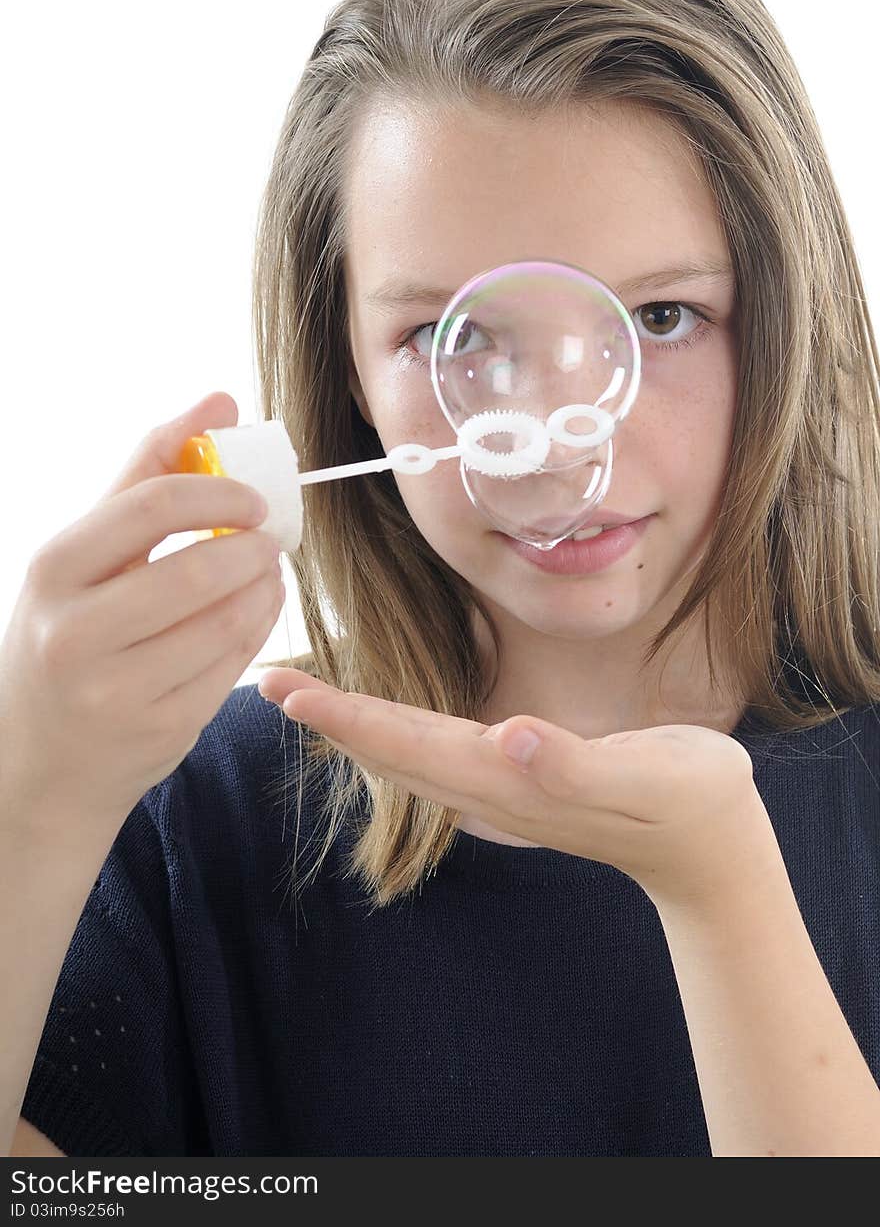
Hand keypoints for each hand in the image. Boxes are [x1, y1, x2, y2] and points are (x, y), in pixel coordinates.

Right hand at [0, 392, 282, 835]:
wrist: (38, 758)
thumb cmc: (68, 631)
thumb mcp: (84, 554)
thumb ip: (148, 473)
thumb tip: (220, 401)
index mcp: (54, 568)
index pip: (153, 504)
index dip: (221, 491)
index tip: (251, 496)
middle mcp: (75, 632)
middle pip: (199, 569)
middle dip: (253, 544)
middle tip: (269, 535)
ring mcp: (118, 689)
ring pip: (228, 620)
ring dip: (267, 586)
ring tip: (267, 570)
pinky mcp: (161, 729)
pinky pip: (235, 664)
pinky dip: (261, 627)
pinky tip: (256, 611)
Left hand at [257, 668, 771, 908]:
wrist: (712, 851)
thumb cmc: (692, 801)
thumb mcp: (653, 778)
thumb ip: (579, 766)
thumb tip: (511, 735)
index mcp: (513, 779)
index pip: (410, 745)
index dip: (347, 715)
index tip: (289, 690)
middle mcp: (494, 791)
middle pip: (393, 754)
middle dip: (330, 718)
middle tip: (268, 682)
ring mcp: (503, 794)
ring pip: (409, 761)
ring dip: (354, 728)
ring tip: (306, 698)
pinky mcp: (518, 786)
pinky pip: (435, 761)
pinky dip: (393, 738)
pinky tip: (379, 727)